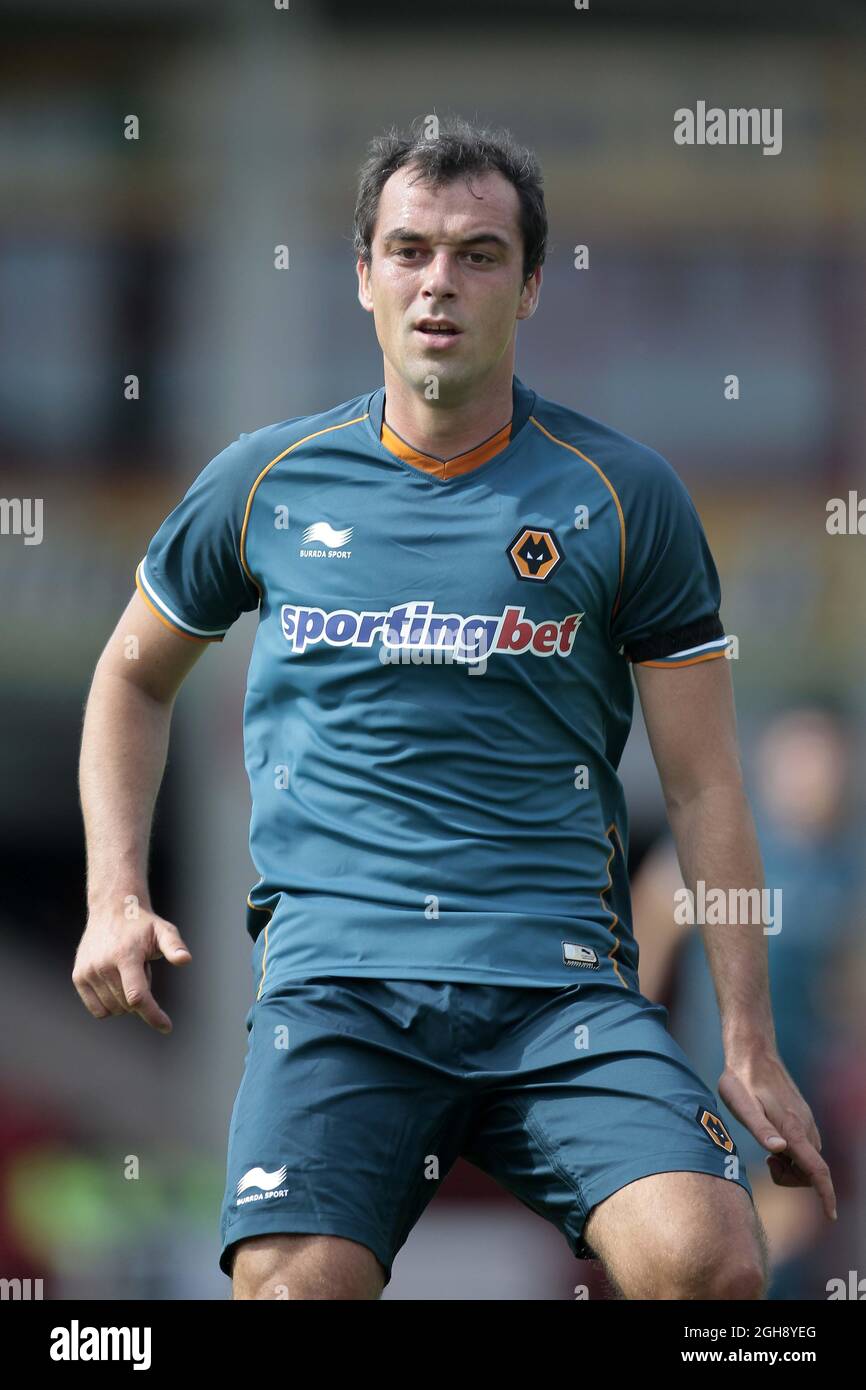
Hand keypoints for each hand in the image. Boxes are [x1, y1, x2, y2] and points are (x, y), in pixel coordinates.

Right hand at [72, 900, 190, 1033]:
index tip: (166, 1027)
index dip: (152, 1015)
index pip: (137, 996)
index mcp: (125, 956)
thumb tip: (185, 960)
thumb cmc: (142, 925)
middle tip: (141, 969)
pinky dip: (110, 1006)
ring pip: (113, 1010)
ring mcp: (88, 972)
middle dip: (141, 996)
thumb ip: (174, 946)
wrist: (111, 910)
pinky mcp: (78, 977)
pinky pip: (98, 1010)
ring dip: (125, 1000)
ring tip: (127, 972)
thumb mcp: (163, 931)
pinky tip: (116, 983)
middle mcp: (103, 965)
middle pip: (127, 1005)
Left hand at [718, 1048, 836, 1220]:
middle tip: (766, 1165)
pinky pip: (805, 1146)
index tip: (831, 1215)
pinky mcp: (801, 1115)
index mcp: (793, 1128)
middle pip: (812, 1171)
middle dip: (793, 1179)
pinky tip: (772, 1143)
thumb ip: (760, 1129)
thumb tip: (779, 1152)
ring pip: (808, 1159)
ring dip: (791, 1167)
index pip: (817, 1169)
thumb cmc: (742, 1080)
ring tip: (766, 1153)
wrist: (752, 1051)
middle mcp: (805, 1126)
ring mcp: (805, 1119)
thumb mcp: (741, 1105)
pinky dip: (792, 1154)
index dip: (826, 1194)